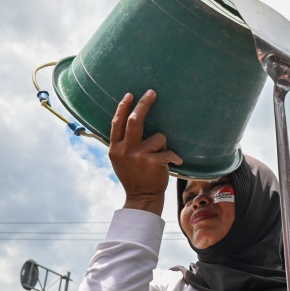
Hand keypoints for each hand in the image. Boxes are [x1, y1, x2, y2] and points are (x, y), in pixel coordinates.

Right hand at [109, 90, 181, 215]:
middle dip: (144, 104)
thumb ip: (122, 144)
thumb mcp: (120, 160)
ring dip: (164, 145)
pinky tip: (175, 164)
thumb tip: (129, 121)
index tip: (130, 94)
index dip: (123, 107)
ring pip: (159, 137)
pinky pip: (169, 151)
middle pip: (134, 120)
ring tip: (161, 159)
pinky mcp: (154, 162)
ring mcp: (139, 156)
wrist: (142, 198)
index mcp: (115, 148)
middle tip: (152, 92)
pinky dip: (174, 157)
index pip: (117, 123)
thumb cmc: (134, 177)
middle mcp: (125, 150)